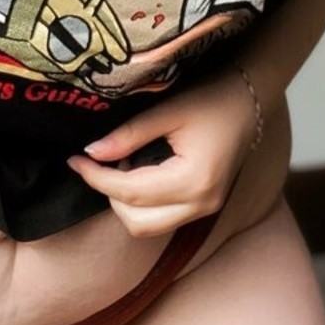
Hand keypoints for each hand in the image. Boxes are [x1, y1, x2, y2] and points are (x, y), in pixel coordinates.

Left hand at [66, 66, 258, 236]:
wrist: (250, 98)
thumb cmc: (213, 97)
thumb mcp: (168, 110)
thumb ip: (129, 135)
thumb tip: (91, 153)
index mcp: (193, 180)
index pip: (131, 193)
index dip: (97, 178)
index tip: (74, 160)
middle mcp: (201, 204)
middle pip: (137, 222)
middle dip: (109, 195)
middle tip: (99, 162)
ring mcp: (205, 209)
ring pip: (148, 227)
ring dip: (125, 202)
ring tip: (121, 164)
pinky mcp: (204, 206)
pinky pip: (162, 218)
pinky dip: (142, 203)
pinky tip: (138, 171)